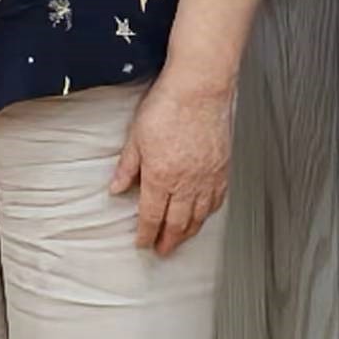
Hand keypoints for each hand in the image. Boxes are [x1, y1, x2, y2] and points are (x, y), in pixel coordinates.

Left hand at [111, 70, 236, 253]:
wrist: (200, 87)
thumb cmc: (168, 104)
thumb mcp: (136, 136)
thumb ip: (127, 167)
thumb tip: (116, 189)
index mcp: (160, 177)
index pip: (151, 216)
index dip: (146, 234)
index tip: (142, 243)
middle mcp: (186, 183)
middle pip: (177, 223)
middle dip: (168, 241)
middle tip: (162, 251)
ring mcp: (207, 177)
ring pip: (199, 216)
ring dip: (189, 232)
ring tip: (181, 240)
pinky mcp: (222, 168)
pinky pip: (217, 200)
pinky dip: (209, 213)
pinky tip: (204, 215)